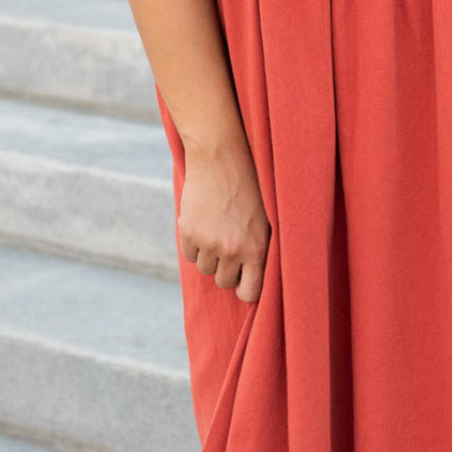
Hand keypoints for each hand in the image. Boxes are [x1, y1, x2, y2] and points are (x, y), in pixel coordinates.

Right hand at [177, 143, 271, 303]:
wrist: (220, 158)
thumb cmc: (248, 188)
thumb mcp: (263, 221)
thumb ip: (256, 251)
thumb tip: (246, 283)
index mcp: (257, 248)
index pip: (249, 292)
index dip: (244, 288)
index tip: (243, 280)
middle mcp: (233, 250)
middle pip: (224, 282)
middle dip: (225, 269)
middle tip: (229, 246)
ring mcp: (210, 243)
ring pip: (205, 269)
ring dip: (209, 255)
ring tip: (217, 230)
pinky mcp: (190, 232)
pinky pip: (189, 255)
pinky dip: (193, 244)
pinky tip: (202, 224)